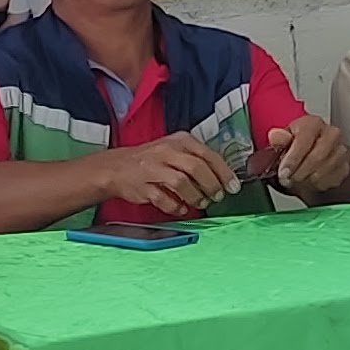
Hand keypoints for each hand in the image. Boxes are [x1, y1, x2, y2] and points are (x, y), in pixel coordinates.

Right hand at [91, 136, 240, 216]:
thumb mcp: (175, 150)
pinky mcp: (142, 186)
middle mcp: (166, 151)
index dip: (223, 172)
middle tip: (218, 197)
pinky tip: (182, 208)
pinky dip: (176, 206)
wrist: (116, 167)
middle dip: (212, 185)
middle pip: (196, 168)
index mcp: (179, 140)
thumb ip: (198, 160)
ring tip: (201, 203)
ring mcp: (153, 168)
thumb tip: (224, 178)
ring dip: (195, 197)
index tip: (233, 186)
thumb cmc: (153, 160)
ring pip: (181, 183)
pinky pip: (164, 199)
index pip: (208, 155)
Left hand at [267, 114, 349, 200]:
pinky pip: (332, 180)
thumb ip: (278, 140)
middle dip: (299, 172)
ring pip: (324, 170)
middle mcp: (330, 133)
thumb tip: (275, 136)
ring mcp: (340, 150)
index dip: (293, 158)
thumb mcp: (282, 143)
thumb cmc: (297, 150)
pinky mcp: (345, 166)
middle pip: (317, 157)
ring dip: (307, 180)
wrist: (314, 160)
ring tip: (297, 180)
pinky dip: (318, 185)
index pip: (305, 139)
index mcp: (312, 123)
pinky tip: (310, 181)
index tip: (284, 172)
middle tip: (288, 179)